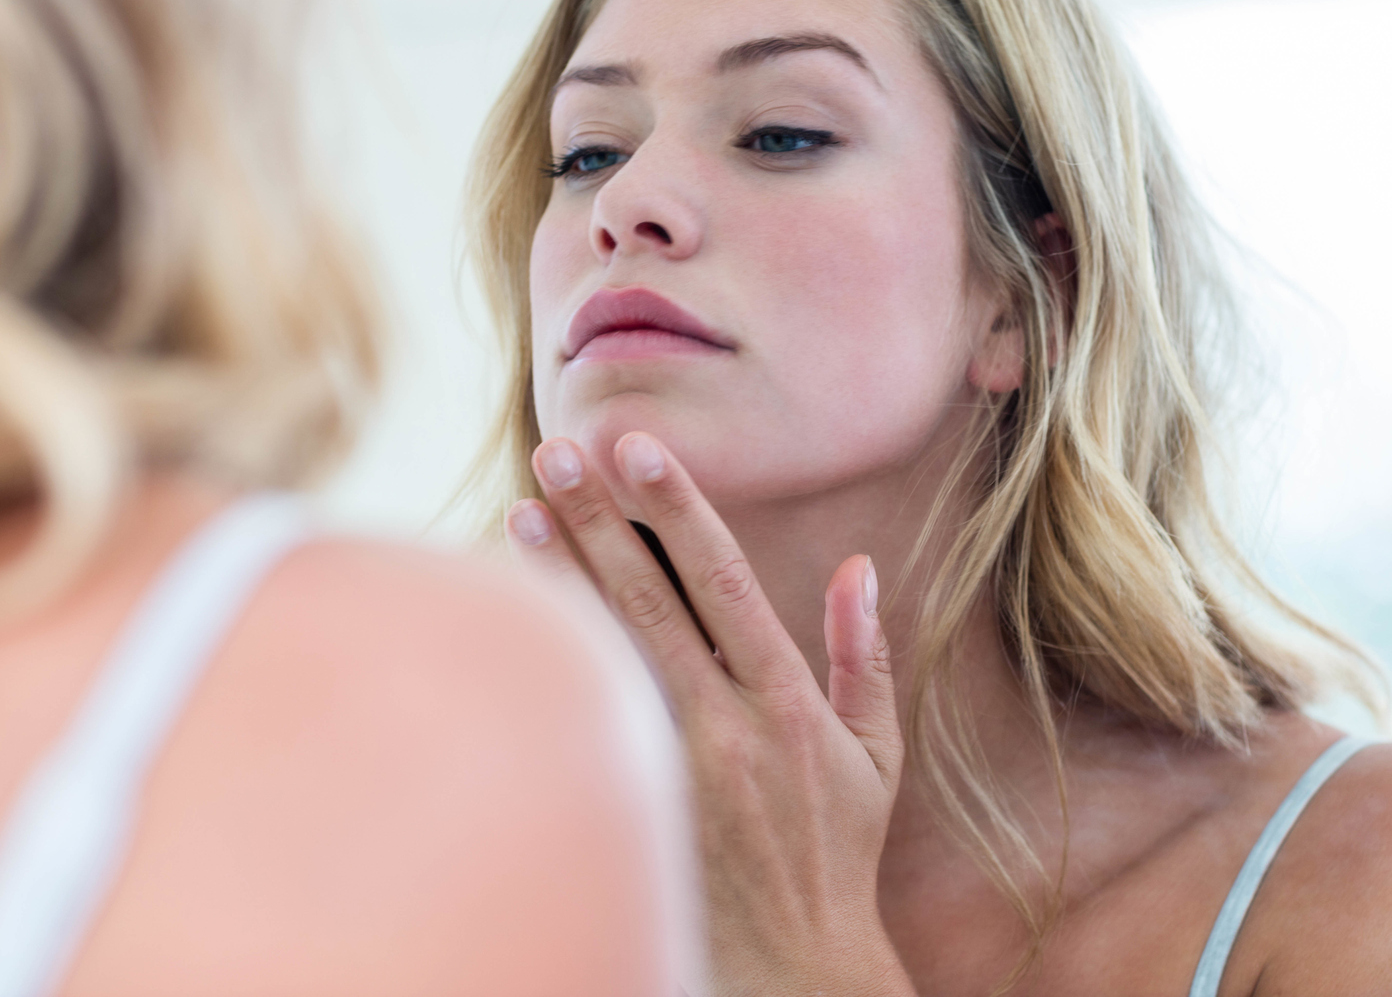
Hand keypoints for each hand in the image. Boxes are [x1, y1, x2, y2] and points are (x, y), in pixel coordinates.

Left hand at [507, 432, 915, 996]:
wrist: (791, 964)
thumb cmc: (836, 852)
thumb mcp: (876, 755)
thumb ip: (864, 657)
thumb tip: (859, 567)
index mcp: (787, 704)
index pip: (724, 582)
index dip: (679, 508)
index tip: (641, 447)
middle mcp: (724, 727)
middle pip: (649, 602)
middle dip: (601, 519)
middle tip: (558, 449)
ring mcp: (670, 769)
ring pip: (605, 655)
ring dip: (560, 580)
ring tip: (521, 507)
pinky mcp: (635, 803)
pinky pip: (588, 716)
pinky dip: (555, 660)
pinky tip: (515, 612)